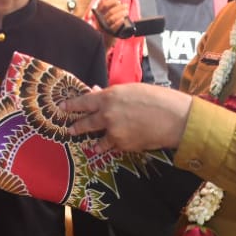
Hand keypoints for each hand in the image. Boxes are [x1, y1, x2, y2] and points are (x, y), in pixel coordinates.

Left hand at [60, 83, 193, 152]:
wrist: (174, 119)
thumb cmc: (158, 99)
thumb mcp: (132, 89)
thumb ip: (112, 94)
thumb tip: (95, 92)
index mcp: (109, 97)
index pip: (83, 101)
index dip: (71, 105)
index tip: (61, 108)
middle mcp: (107, 115)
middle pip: (85, 123)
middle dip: (76, 127)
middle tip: (70, 130)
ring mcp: (113, 132)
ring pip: (98, 140)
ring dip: (94, 142)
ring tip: (91, 144)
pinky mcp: (122, 146)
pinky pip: (114, 146)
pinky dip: (114, 145)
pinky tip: (116, 145)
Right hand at [92, 0, 128, 35]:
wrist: (105, 40)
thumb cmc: (106, 25)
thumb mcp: (103, 16)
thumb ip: (105, 8)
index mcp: (98, 14)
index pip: (103, 5)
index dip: (111, 1)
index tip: (118, 1)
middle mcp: (100, 20)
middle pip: (110, 11)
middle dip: (120, 7)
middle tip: (126, 6)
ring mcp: (104, 27)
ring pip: (112, 18)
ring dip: (121, 13)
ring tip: (126, 11)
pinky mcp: (109, 33)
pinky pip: (114, 27)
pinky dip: (119, 22)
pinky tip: (123, 19)